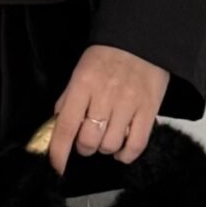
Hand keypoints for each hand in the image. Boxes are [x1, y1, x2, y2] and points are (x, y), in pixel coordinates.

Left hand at [49, 44, 169, 175]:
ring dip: (104, 148)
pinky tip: (121, 150)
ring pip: (110, 145)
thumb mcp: (80, 71)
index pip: (66, 127)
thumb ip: (68, 99)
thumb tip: (58, 127)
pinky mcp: (149, 110)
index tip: (56, 166)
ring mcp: (129, 104)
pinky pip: (136, 145)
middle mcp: (105, 96)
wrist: (142, 39)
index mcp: (83, 85)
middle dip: (84, 146)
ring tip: (106, 137)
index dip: (58, 152)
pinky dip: (126, 154)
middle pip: (88, 141)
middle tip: (87, 139)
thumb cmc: (108, 56)